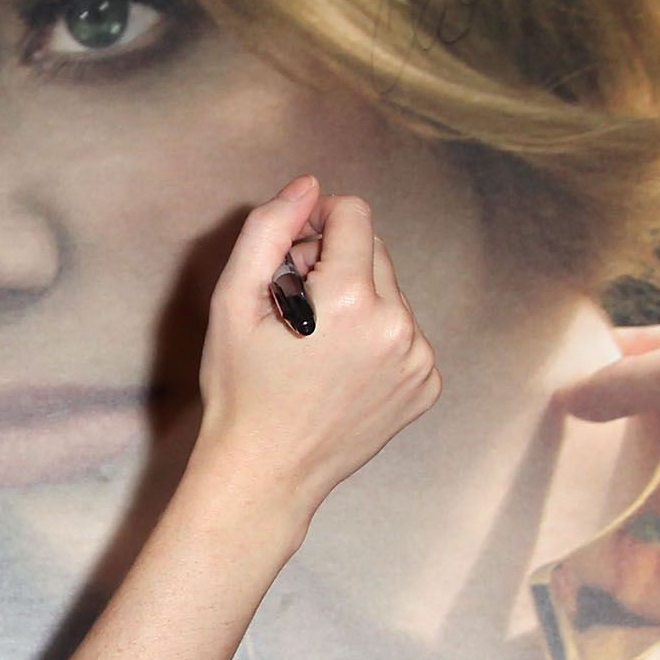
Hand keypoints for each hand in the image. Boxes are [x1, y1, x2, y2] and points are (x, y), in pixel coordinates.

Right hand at [186, 176, 442, 536]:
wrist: (266, 473)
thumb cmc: (241, 388)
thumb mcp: (232, 302)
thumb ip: (268, 231)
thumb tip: (308, 186)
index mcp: (351, 299)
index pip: (353, 214)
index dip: (315, 224)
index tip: (291, 258)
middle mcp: (398, 325)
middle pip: (373, 249)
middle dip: (334, 263)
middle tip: (294, 311)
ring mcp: (419, 359)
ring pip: (390, 290)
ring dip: (356, 300)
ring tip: (316, 346)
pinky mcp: (427, 384)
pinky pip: (405, 331)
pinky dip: (376, 337)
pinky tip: (340, 369)